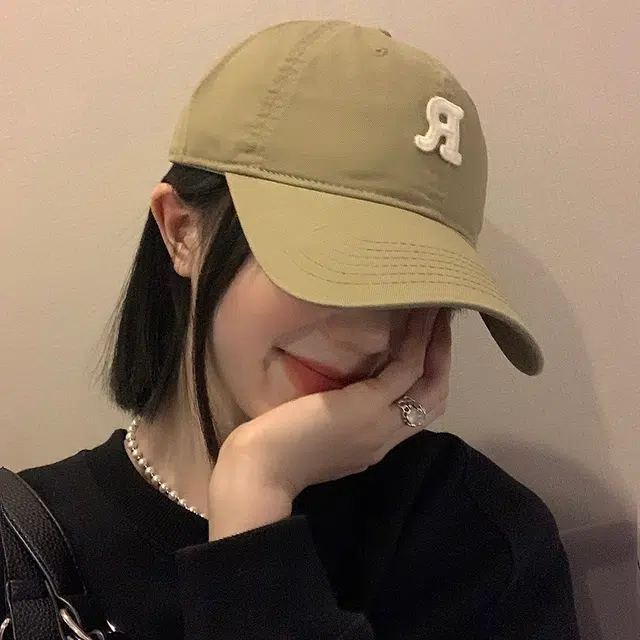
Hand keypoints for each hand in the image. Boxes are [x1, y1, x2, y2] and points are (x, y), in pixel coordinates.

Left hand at [216, 308, 451, 502]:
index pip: (418, 409)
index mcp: (375, 441)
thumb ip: (341, 416)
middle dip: (443, 356)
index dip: (429, 374)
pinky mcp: (369, 406)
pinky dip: (417, 342)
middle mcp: (387, 434)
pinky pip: (406, 369)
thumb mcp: (320, 435)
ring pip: (429, 380)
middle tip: (443, 320)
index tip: (429, 343)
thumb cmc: (276, 453)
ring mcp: (382, 421)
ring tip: (440, 309)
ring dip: (438, 342)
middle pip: (435, 395)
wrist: (261, 472)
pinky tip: (419, 317)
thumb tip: (344, 390)